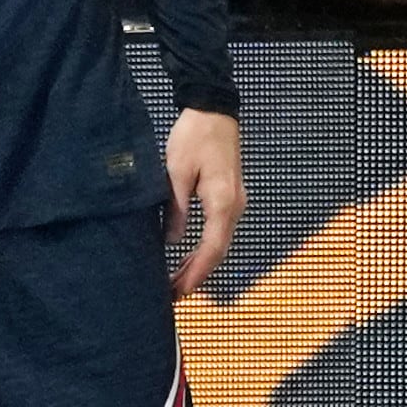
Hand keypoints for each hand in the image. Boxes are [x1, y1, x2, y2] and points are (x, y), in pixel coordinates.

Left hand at [163, 108, 243, 296]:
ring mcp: (235, 202)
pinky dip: (204, 249)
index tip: (180, 292)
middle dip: (196, 275)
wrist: (214, 110)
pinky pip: (218, 231)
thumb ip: (174, 209)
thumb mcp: (176, 172)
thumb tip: (171, 241)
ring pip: (219, 243)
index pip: (211, 249)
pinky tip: (188, 257)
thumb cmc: (194, 136)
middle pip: (218, 251)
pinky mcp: (229, 197)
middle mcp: (235, 206)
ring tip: (177, 282)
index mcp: (223, 202)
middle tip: (172, 296)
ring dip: (199, 264)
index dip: (195, 274)